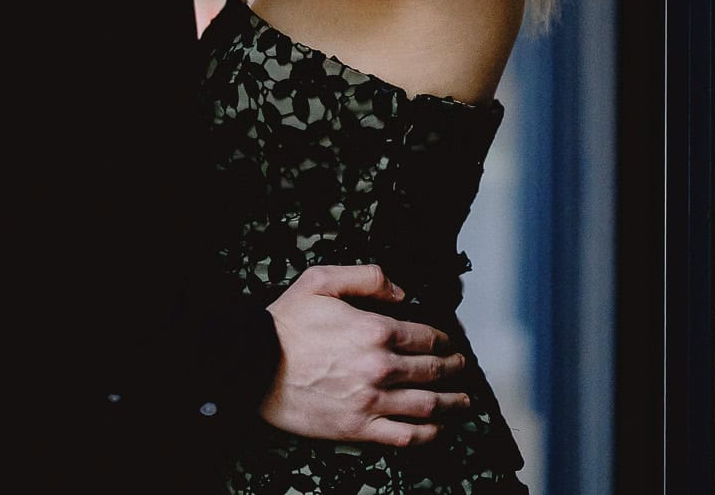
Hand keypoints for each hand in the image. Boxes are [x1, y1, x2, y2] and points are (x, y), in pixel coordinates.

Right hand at [261, 264, 471, 446]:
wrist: (251, 365)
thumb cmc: (285, 324)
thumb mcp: (322, 280)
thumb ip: (368, 277)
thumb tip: (401, 292)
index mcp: (376, 330)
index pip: (426, 336)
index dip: (443, 340)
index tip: (448, 342)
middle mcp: (380, 367)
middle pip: (432, 370)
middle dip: (453, 369)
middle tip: (460, 368)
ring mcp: (370, 401)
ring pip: (427, 405)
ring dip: (452, 403)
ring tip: (463, 402)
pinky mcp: (356, 428)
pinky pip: (403, 436)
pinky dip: (427, 433)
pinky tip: (437, 429)